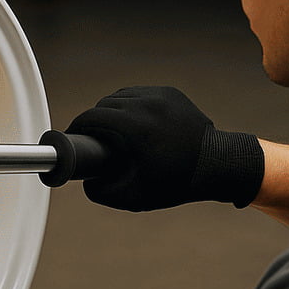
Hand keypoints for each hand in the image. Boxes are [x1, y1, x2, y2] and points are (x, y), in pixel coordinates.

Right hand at [66, 86, 263, 210]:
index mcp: (135, 127)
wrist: (216, 165)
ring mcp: (160, 96)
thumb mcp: (133, 196)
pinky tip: (130, 119)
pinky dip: (130, 105)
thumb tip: (85, 180)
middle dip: (93, 119)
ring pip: (120, 96)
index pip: (92, 117)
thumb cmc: (175, 183)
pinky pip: (139, 94)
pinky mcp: (170, 93)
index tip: (72, 135)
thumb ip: (100, 191)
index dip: (77, 126)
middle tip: (92, 137)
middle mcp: (147, 105)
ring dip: (111, 110)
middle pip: (104, 105)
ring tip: (110, 128)